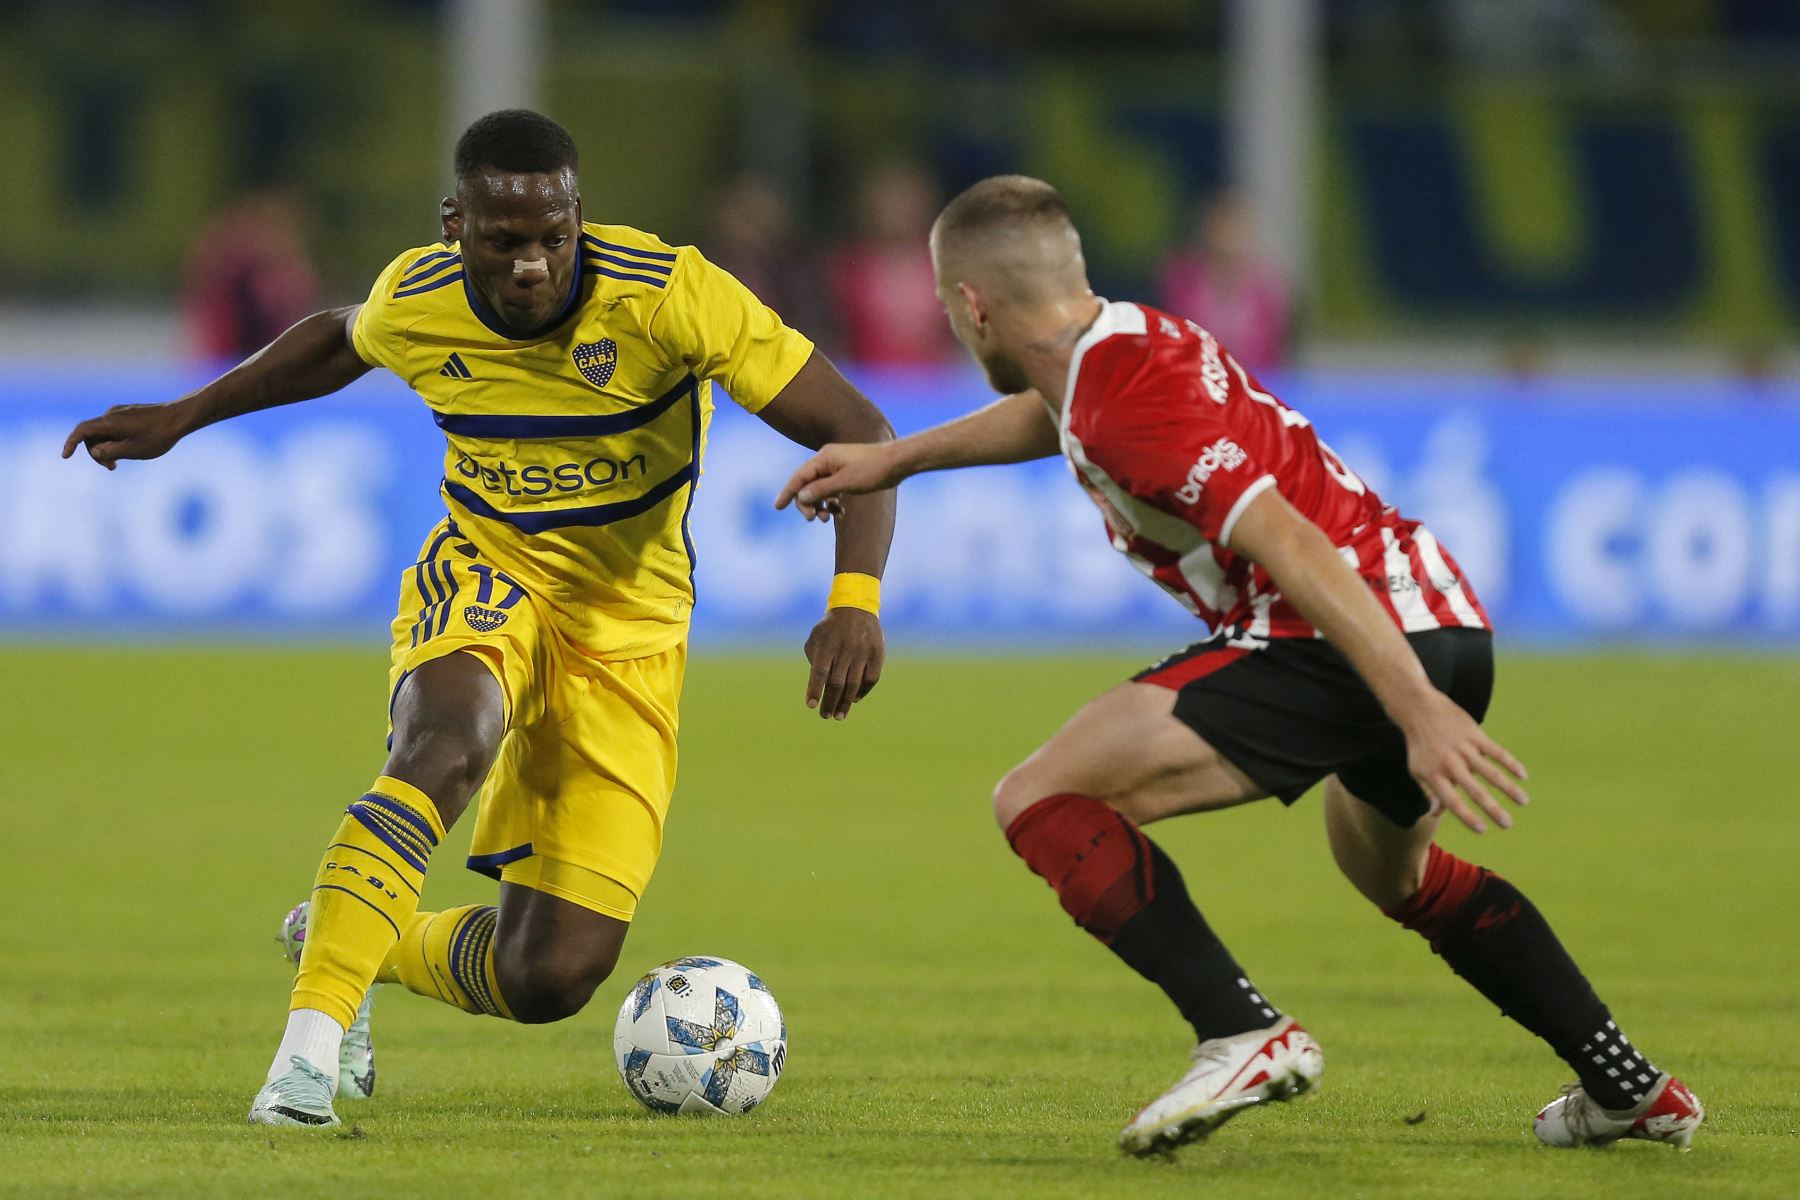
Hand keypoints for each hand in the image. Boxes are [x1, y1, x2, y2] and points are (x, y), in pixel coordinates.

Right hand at [62, 403, 191, 469]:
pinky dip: (115, 440)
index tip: (65, 456)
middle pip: (92, 434)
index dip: (71, 443)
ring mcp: (121, 412)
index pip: (81, 431)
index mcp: (109, 422)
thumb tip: (94, 451)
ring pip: (104, 432)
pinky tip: (131, 450)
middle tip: (112, 468)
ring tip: (121, 461)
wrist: (180, 417)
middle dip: (97, 452)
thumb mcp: (133, 450)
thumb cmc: (159, 436)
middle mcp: (111, 414)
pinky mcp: (130, 413)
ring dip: (107, 447)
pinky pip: (114, 428)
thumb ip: (110, 452)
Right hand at [775, 442, 905, 521]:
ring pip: (820, 489)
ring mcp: (837, 467)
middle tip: (814, 519)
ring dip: (820, 505)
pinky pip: (832, 490)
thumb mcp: (845, 483)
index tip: (777, 507)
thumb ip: (822, 490)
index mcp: (824, 458)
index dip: (788, 492)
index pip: (799, 477)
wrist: (897, 462)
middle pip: (807, 484)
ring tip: (827, 519)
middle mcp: (828, 460)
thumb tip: (801, 496)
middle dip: (808, 503)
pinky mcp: (847, 474)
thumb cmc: (872, 470)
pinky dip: (832, 502)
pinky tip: (839, 513)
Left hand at [803, 608, 883, 719]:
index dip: (815, 689)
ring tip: (839, 715)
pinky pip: (871, 679)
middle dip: (830, 702)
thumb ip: (814, 658)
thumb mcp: (816, 636)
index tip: (811, 705)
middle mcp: (846, 649)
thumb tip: (818, 684)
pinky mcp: (877, 654)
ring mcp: (863, 652)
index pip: (819, 671)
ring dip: (846, 702)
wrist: (856, 608)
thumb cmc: (831, 627)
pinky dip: (862, 691)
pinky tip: (854, 699)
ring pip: (854, 684)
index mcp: (828, 644)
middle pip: (837, 682)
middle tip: (825, 716)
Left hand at [1400, 690, 1528, 833]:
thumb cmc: (1419, 745)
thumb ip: (1429, 792)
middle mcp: (1450, 764)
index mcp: (1434, 775)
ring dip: (1509, 788)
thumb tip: (1435, 815)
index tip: (1483, 829)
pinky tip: (1523, 775)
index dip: (1467, 817)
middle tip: (1508, 824)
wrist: (1420, 709)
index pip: (1452, 801)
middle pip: (1475, 791)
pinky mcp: (1474, 735)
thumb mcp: (1417, 770)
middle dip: (1493, 809)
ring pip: (1491, 772)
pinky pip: (1496, 752)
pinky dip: (1511, 763)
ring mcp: (1463, 749)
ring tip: (1524, 802)